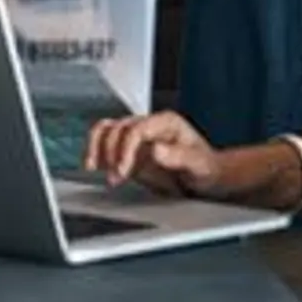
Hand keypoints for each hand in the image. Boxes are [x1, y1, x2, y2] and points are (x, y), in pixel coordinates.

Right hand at [83, 111, 222, 197]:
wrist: (207, 178)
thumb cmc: (207, 168)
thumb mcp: (199, 164)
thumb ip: (179, 156)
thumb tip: (155, 149)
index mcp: (167, 122)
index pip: (136, 129)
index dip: (125, 149)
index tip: (122, 170)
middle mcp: (150, 125)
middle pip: (118, 129)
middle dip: (112, 153)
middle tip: (115, 178)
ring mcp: (139, 137)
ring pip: (107, 130)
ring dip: (98, 148)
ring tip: (95, 168)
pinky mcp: (131, 151)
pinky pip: (106, 143)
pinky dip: (96, 152)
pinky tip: (94, 166)